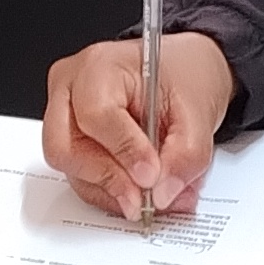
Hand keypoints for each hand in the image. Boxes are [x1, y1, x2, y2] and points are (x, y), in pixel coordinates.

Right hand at [42, 27, 233, 222]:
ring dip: (115, 192)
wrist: (182, 75)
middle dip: (108, 179)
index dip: (124, 150)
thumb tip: (163, 193)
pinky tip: (143, 193)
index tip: (152, 174)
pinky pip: (83, 181)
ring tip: (155, 197)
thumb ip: (186, 153)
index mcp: (98, 66)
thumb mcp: (198, 107)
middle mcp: (70, 91)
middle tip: (145, 197)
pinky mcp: (73, 147)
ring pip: (72, 172)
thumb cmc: (182, 74)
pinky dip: (114, 194)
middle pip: (66, 149)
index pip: (96, 114)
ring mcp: (65, 120)